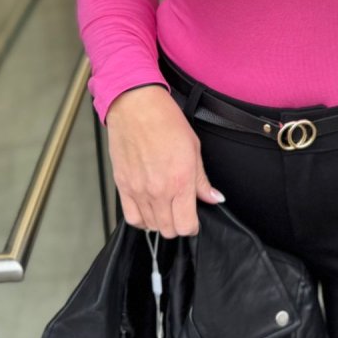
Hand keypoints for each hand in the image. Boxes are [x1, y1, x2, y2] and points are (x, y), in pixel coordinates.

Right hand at [105, 84, 225, 237]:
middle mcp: (159, 191)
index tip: (193, 218)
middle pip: (168, 230)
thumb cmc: (166, 121)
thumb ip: (202, 180)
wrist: (136, 106)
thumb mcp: (194, 148)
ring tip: (164, 208)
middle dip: (177, 225)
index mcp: (181, 181)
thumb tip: (214, 197)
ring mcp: (139, 190)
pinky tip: (147, 209)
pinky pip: (131, 217)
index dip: (193, 226)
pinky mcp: (123, 186)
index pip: (186, 226)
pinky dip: (141, 219)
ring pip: (150, 226)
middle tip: (180, 211)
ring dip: (159, 222)